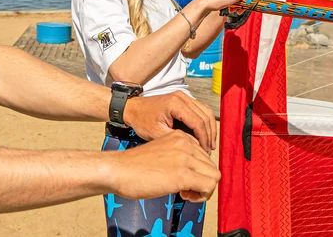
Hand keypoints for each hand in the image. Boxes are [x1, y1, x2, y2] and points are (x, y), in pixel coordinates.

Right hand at [106, 131, 220, 202]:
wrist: (117, 170)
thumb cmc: (134, 166)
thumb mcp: (161, 152)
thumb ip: (178, 157)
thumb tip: (195, 174)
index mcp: (179, 137)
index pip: (204, 155)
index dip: (197, 171)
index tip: (184, 179)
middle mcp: (185, 144)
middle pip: (211, 166)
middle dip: (202, 181)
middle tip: (185, 189)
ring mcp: (184, 158)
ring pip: (214, 176)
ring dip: (204, 189)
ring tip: (186, 193)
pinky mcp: (182, 174)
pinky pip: (208, 186)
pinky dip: (202, 196)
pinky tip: (185, 196)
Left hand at [123, 91, 216, 152]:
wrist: (132, 108)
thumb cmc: (141, 120)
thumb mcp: (157, 133)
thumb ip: (177, 139)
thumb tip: (196, 146)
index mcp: (175, 104)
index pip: (198, 122)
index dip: (204, 138)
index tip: (205, 151)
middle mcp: (182, 97)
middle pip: (205, 116)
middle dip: (209, 134)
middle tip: (209, 150)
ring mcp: (184, 97)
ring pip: (206, 112)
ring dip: (210, 128)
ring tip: (209, 144)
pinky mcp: (183, 99)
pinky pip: (200, 110)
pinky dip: (204, 122)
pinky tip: (204, 135)